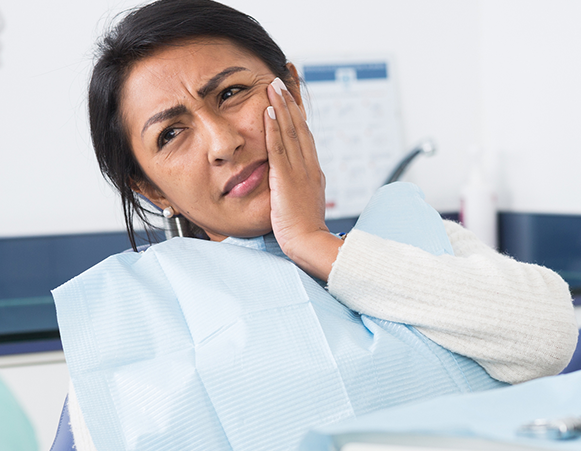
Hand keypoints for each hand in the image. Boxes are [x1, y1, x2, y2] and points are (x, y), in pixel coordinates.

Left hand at [263, 76, 342, 279]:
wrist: (309, 244)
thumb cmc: (304, 231)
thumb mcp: (303, 202)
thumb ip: (298, 186)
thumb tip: (292, 178)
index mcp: (313, 169)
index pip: (305, 133)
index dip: (298, 111)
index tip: (292, 91)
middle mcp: (309, 164)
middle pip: (300, 124)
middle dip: (291, 98)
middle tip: (284, 75)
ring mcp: (299, 170)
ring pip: (290, 130)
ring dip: (281, 105)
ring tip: (273, 84)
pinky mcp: (286, 178)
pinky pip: (279, 148)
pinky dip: (273, 127)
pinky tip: (267, 111)